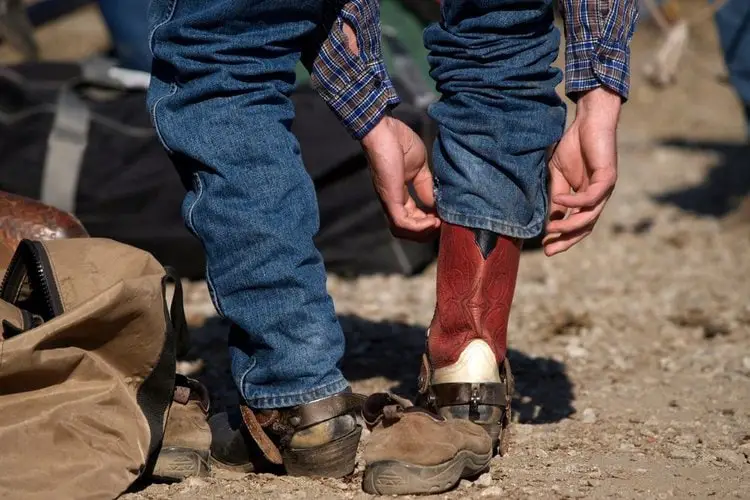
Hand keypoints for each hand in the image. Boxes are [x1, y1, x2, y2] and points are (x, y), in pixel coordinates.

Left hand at [360, 115, 440, 240]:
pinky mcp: (390, 198)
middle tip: (443, 225)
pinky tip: (433, 220)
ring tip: (438, 224)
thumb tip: (436, 204)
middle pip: (406, 229)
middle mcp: (393, 201)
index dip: (428, 222)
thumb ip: (426, 186)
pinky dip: (419, 226)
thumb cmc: (400, 142)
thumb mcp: (420, 168)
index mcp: (399, 194)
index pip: (412, 218)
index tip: (444, 218)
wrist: (385, 128)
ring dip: (423, 232)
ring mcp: (390, 200)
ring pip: (402, 230)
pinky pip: (402, 222)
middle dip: (427, 232)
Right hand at [544, 87, 621, 255]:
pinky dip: (574, 201)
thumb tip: (550, 219)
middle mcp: (598, 197)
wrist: (589, 121)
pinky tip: (559, 200)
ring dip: (570, 225)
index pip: (577, 224)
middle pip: (585, 227)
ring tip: (551, 229)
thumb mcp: (558, 176)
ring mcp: (604, 189)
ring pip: (589, 216)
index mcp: (587, 198)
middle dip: (567, 240)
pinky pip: (591, 197)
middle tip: (549, 250)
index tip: (545, 246)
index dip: (562, 237)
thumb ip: (556, 197)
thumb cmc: (574, 146)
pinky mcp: (607, 178)